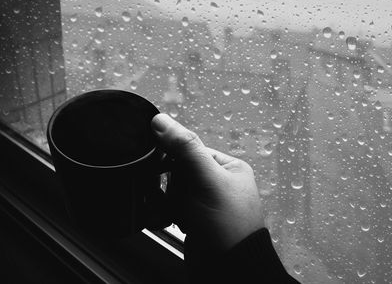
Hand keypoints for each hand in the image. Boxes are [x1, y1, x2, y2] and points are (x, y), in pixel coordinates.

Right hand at [151, 113, 263, 251]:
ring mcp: (207, 202)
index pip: (191, 149)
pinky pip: (172, 208)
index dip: (176, 160)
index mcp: (229, 167)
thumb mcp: (207, 180)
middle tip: (185, 200)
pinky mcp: (196, 219)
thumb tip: (161, 121)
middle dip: (174, 188)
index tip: (168, 171)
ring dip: (171, 203)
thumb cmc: (229, 227)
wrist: (229, 269)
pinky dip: (168, 214)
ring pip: (173, 190)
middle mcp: (219, 183)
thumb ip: (185, 148)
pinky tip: (175, 221)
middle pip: (178, 171)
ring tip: (183, 215)